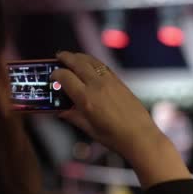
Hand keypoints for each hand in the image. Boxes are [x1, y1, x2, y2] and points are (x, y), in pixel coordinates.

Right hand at [51, 52, 190, 187]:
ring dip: (80, 56)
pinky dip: (93, 62)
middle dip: (66, 57)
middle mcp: (97, 86)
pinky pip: (103, 66)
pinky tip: (90, 64)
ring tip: (72, 56)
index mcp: (86, 99)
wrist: (140, 136)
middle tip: (59, 56)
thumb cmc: (115, 137)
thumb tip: (62, 111)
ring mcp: (109, 82)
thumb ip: (74, 117)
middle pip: (78, 63)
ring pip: (91, 61)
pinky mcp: (119, 82)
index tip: (52, 76)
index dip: (56, 74)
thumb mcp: (89, 129)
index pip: (65, 77)